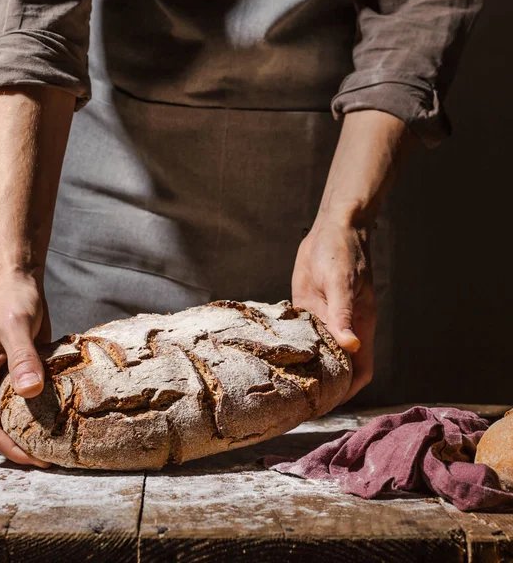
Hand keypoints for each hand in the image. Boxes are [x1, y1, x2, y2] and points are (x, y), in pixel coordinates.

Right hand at [0, 272, 50, 466]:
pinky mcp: (19, 370)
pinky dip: (44, 407)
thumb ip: (22, 358)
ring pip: (16, 413)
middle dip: (25, 444)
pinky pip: (30, 397)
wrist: (17, 279)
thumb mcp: (16, 326)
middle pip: (0, 426)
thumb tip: (30, 392)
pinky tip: (67, 415)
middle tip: (56, 458)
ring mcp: (1, 378)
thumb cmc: (10, 298)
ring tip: (64, 443)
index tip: (39, 460)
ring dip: (36, 428)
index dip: (11, 448)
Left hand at [292, 217, 376, 403]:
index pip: (359, 370)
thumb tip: (351, 346)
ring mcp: (323, 319)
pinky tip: (273, 354)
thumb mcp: (341, 282)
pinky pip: (300, 333)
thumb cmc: (342, 252)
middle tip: (295, 403)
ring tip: (281, 385)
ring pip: (317, 352)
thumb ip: (344, 313)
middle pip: (337, 367)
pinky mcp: (307, 308)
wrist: (332, 228)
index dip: (347, 390)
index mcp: (359, 325)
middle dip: (322, 385)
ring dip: (304, 367)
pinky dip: (291, 345)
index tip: (326, 405)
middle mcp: (342, 327)